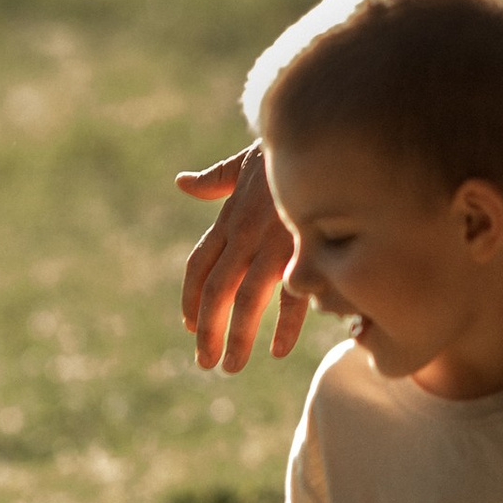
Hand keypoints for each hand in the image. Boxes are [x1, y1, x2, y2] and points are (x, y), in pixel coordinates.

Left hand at [176, 143, 307, 370]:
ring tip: (231, 366)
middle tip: (204, 362)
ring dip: (236, 337)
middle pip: (215, 291)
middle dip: (207, 329)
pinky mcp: (304, 247)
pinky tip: (277, 351)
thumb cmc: (284, 150)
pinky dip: (283, 326)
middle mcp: (244, 235)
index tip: (188, 326)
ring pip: (245, 300)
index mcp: (229, 219)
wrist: (320, 135)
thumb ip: (213, 181)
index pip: (199, 265)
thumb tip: (182, 182)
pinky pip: (291, 295)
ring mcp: (273, 243)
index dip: (190, 298)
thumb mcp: (241, 164)